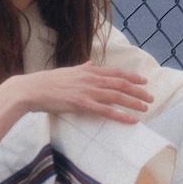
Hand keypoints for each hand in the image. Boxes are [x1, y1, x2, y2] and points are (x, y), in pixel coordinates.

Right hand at [14, 63, 153, 123]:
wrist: (32, 89)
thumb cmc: (48, 82)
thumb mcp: (68, 71)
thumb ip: (82, 68)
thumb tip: (90, 63)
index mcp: (88, 71)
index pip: (115, 73)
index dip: (131, 77)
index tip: (144, 81)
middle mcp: (90, 78)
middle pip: (121, 84)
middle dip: (138, 90)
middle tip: (151, 97)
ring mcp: (87, 91)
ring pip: (117, 96)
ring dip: (134, 102)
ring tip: (145, 108)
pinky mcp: (81, 104)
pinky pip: (106, 110)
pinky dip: (121, 115)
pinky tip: (132, 120)